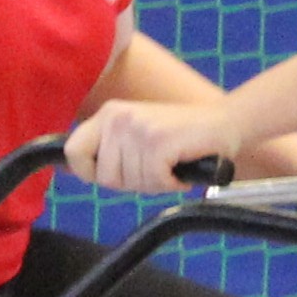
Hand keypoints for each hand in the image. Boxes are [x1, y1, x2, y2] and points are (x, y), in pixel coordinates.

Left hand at [69, 97, 242, 192]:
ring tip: (171, 164)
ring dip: (155, 183)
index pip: (73, 151)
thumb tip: (70, 169)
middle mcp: (117, 116)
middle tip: (157, 167)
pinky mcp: (158, 141)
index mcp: (108, 114)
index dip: (90, 172)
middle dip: (132, 183)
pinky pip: (153, 181)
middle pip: (105, 177)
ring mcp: (138, 128)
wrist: (225, 122)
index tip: (114, 174)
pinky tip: (180, 168)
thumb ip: (107, 150)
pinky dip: (170, 183)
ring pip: (130, 182)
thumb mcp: (135, 136)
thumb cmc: (181, 137)